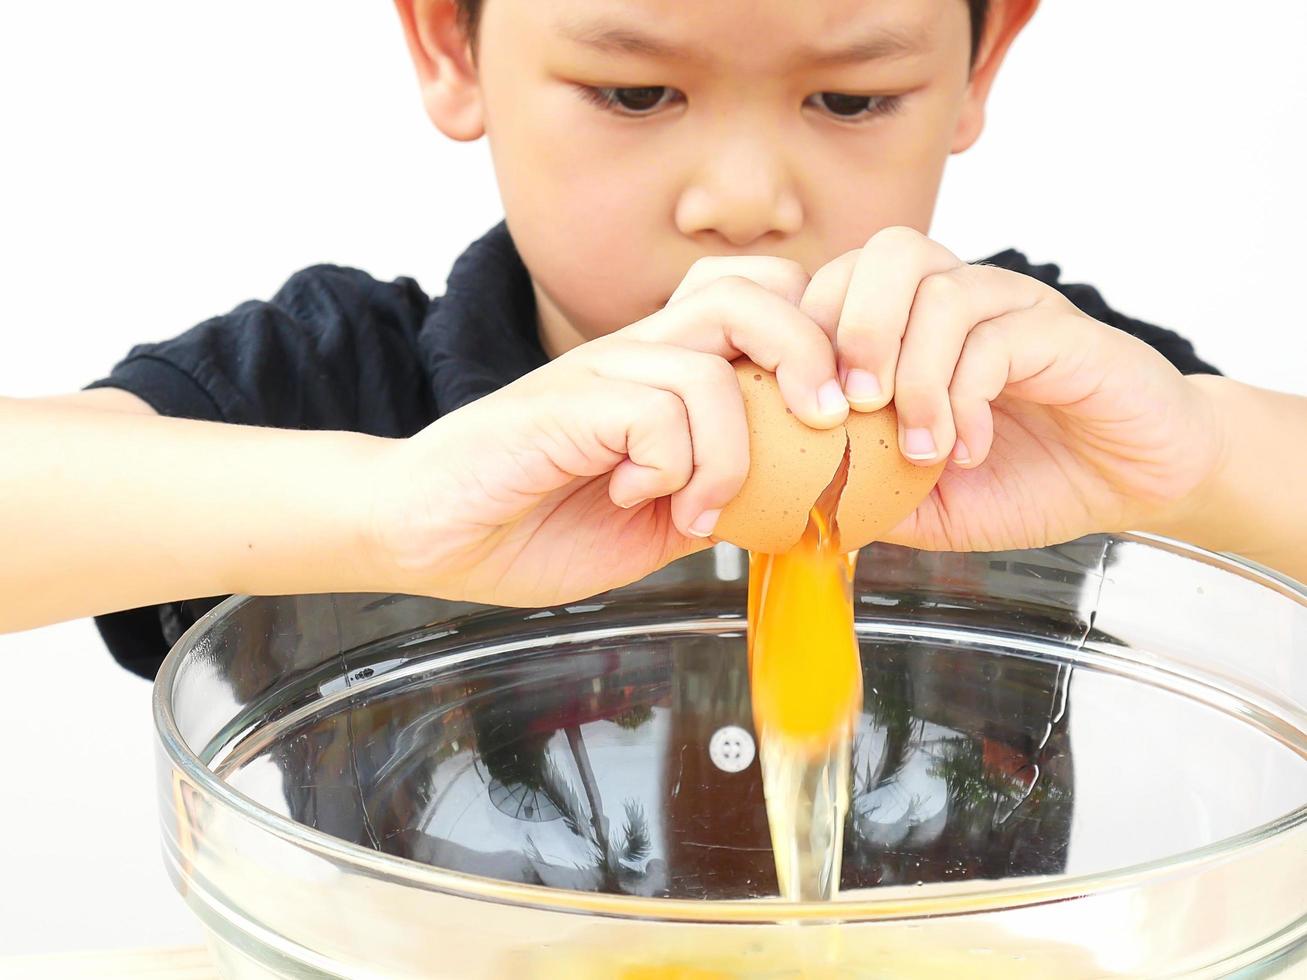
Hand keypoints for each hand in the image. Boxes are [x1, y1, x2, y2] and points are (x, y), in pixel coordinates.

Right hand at [369, 258, 847, 605]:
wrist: (427, 532)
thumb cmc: (531, 521)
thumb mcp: (654, 516)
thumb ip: (717, 493)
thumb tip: (796, 501)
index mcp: (664, 367)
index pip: (763, 292)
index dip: (816, 338)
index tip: (830, 418)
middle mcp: (637, 352)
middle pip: (755, 290)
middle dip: (811, 357)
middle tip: (819, 427)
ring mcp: (596, 373)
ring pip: (712, 365)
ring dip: (730, 452)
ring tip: (700, 508)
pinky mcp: (561, 406)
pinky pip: (655, 412)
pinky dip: (670, 469)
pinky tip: (633, 499)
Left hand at [800, 227, 1224, 551]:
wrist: (1132, 483)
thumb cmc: (1030, 478)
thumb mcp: (928, 504)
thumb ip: (870, 492)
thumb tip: (795, 504)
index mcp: (918, 323)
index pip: (843, 278)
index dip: (811, 332)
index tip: (805, 410)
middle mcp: (964, 299)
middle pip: (888, 254)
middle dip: (852, 332)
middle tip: (847, 409)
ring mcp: (1015, 309)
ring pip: (940, 291)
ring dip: (913, 378)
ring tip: (919, 448)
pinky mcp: (1064, 334)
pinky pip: (998, 338)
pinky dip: (968, 398)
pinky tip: (971, 449)